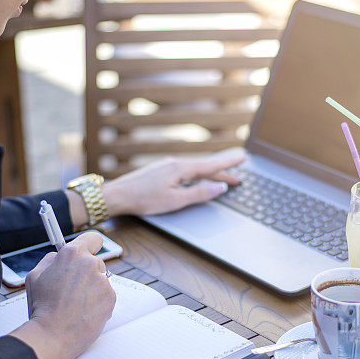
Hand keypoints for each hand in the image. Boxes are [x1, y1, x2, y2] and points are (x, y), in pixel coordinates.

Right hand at [12, 232, 115, 358]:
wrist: (52, 335)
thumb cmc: (42, 308)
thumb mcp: (34, 276)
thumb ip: (50, 260)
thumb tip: (58, 256)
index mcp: (72, 254)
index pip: (92, 238)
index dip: (89, 245)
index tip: (88, 250)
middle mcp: (91, 264)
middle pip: (95, 262)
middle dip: (86, 273)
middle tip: (71, 288)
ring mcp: (103, 281)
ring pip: (100, 281)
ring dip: (92, 289)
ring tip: (75, 304)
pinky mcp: (111, 298)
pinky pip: (106, 296)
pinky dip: (98, 302)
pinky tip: (83, 311)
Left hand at [102, 147, 246, 215]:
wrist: (117, 195)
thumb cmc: (143, 199)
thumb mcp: (175, 201)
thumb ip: (199, 194)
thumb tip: (219, 187)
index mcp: (181, 169)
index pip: (211, 165)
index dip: (229, 162)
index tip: (243, 157)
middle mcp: (175, 163)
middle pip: (205, 166)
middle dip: (223, 169)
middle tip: (240, 171)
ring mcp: (167, 165)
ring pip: (195, 168)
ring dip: (210, 172)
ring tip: (224, 176)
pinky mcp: (160, 170)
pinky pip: (185, 169)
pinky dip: (197, 173)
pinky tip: (197, 177)